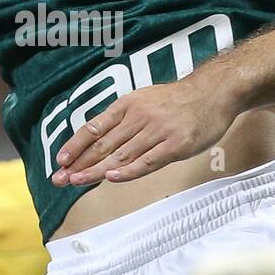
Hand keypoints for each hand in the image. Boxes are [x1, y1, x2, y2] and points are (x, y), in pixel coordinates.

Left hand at [51, 69, 238, 186]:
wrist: (214, 92)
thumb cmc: (178, 101)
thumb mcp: (145, 100)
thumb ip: (124, 120)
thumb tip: (98, 141)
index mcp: (128, 105)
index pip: (95, 127)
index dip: (75, 145)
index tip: (60, 161)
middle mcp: (139, 116)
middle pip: (103, 144)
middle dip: (79, 163)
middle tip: (59, 179)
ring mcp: (158, 131)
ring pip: (121, 154)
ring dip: (96, 170)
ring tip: (77, 182)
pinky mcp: (176, 145)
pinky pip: (148, 161)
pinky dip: (128, 170)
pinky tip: (112, 177)